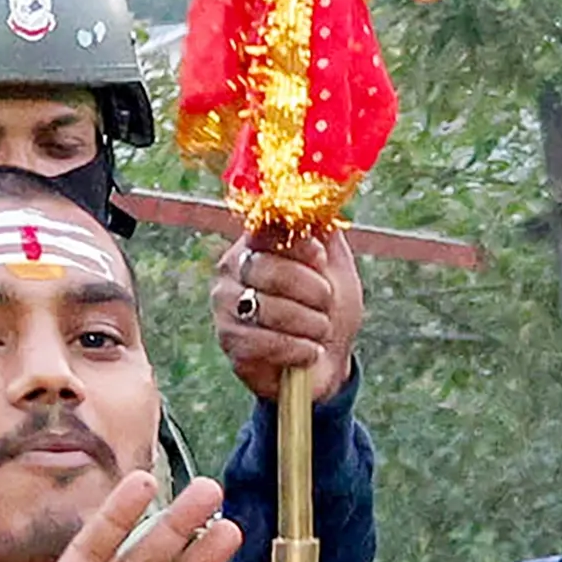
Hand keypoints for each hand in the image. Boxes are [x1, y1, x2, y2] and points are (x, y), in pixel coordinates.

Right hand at [217, 228, 360, 402]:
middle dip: (310, 289)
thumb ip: (325, 231)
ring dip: (307, 322)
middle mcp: (232, 271)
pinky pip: (262, 342)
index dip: (298, 245)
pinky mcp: (231, 344)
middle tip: (328, 303)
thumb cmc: (329, 308)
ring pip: (265, 307)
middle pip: (266, 269)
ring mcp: (226, 308)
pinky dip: (296, 348)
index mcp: (255, 244)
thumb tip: (319, 202)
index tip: (321, 260)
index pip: (266, 230)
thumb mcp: (336, 264)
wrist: (328, 359)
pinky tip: (310, 351)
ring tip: (322, 330)